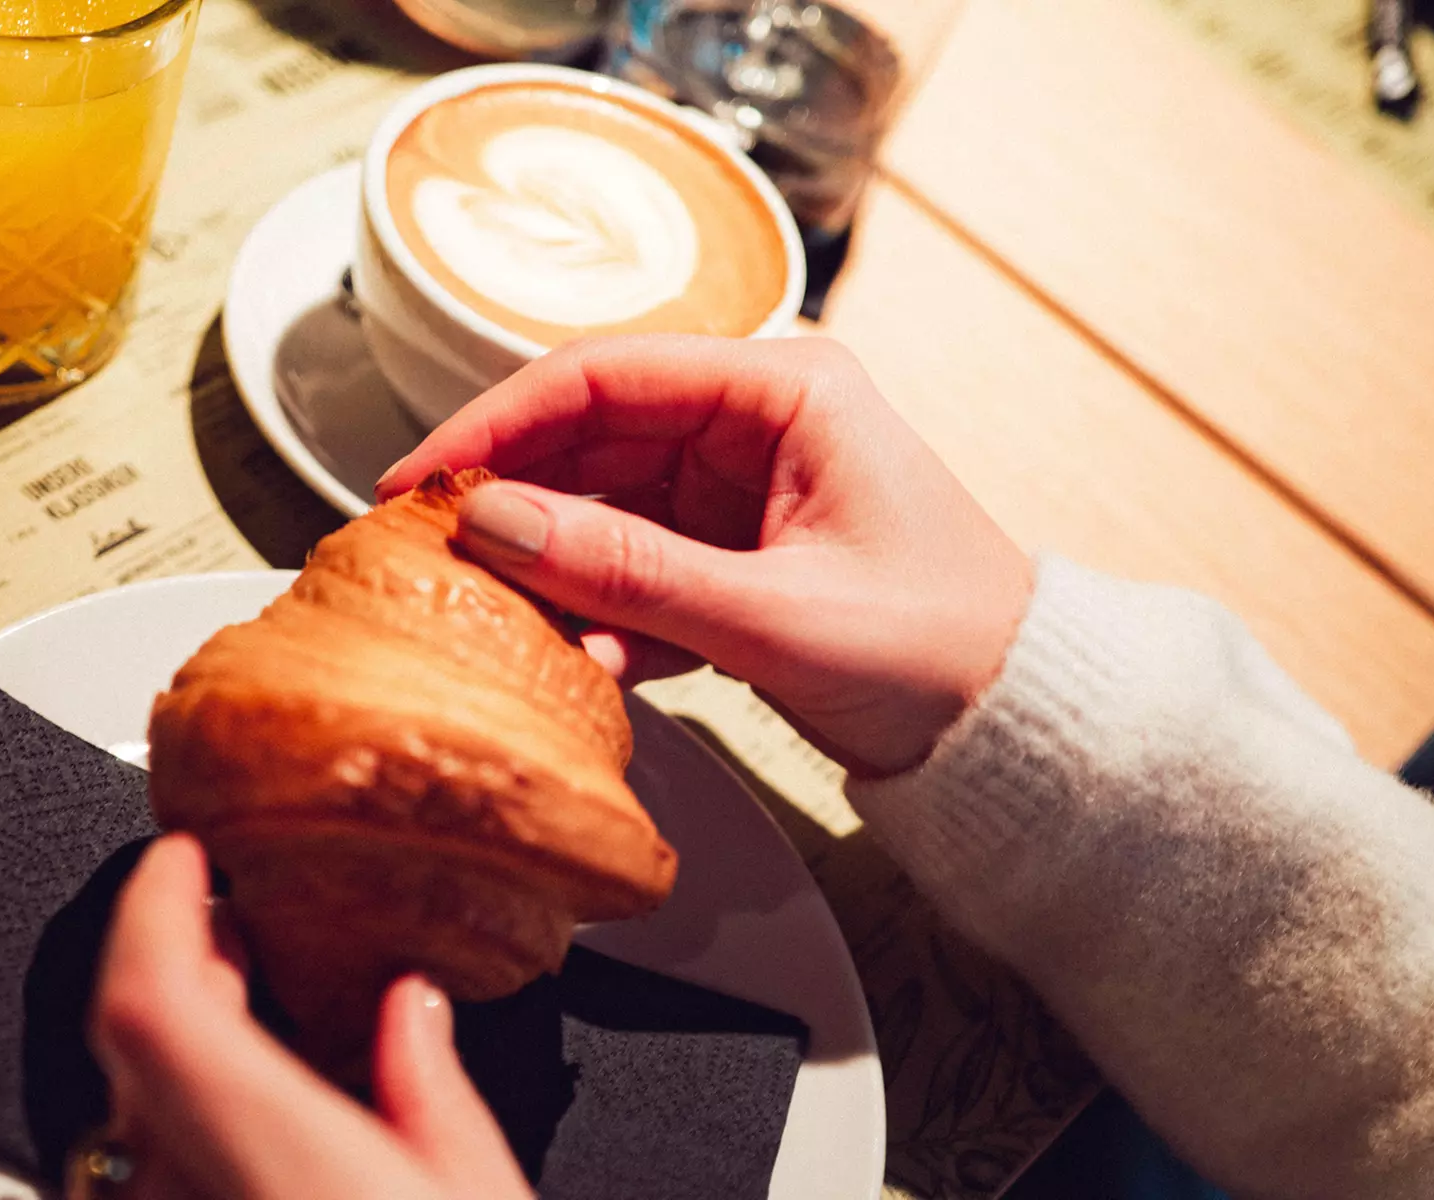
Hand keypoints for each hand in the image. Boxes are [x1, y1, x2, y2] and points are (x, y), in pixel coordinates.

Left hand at [0, 833, 529, 1199]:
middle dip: (165, 968)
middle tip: (213, 933)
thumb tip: (414, 1013)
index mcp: (275, 1161)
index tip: (181, 870)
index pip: (150, 1004)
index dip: (153, 914)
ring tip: (155, 1009)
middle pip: (122, 1059)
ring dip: (107, 1064)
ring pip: (81, 1148)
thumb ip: (434, 1100)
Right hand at [376, 335, 1033, 777]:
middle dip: (513, 503)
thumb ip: (626, 571)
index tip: (418, 481)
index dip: (495, 425)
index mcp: (783, 390)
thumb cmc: (941, 649)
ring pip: (601, 508)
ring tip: (502, 620)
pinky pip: (633, 565)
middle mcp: (754, 422)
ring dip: (555, 569)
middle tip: (430, 558)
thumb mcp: (771, 616)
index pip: (600, 375)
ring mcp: (740, 490)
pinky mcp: (732, 555)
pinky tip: (581, 656)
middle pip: (588, 439)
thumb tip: (494, 525)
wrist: (1016, 729)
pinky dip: (601, 611)